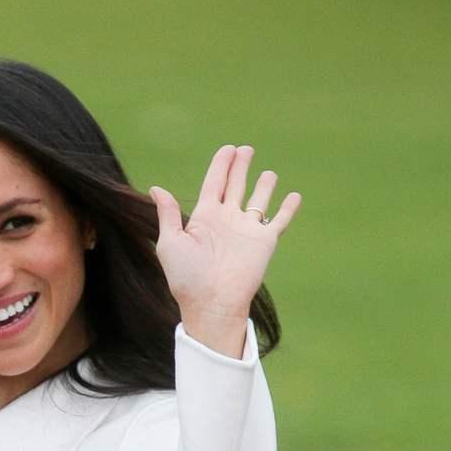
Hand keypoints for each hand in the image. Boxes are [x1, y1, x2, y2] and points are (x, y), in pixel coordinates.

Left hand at [150, 145, 300, 356]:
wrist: (211, 302)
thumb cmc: (186, 276)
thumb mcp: (170, 242)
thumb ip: (168, 214)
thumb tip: (156, 188)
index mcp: (204, 218)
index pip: (213, 184)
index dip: (220, 165)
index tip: (227, 149)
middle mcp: (226, 220)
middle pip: (235, 186)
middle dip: (240, 167)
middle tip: (245, 149)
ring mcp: (247, 230)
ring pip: (258, 200)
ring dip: (264, 186)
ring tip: (269, 173)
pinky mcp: (265, 241)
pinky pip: (279, 220)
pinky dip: (287, 208)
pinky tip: (294, 195)